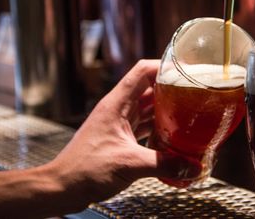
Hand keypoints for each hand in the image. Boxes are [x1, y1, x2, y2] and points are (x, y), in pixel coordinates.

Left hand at [50, 59, 200, 204]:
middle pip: (148, 89)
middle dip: (170, 91)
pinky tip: (171, 137)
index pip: (142, 72)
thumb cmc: (85, 169)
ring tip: (186, 115)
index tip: (183, 71)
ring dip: (165, 111)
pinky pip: (143, 126)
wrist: (62, 188)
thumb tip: (193, 166)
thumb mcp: (129, 163)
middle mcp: (118, 109)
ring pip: (146, 108)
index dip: (163, 67)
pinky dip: (157, 129)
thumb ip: (164, 164)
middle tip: (192, 96)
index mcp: (117, 104)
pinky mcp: (119, 138)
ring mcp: (118, 123)